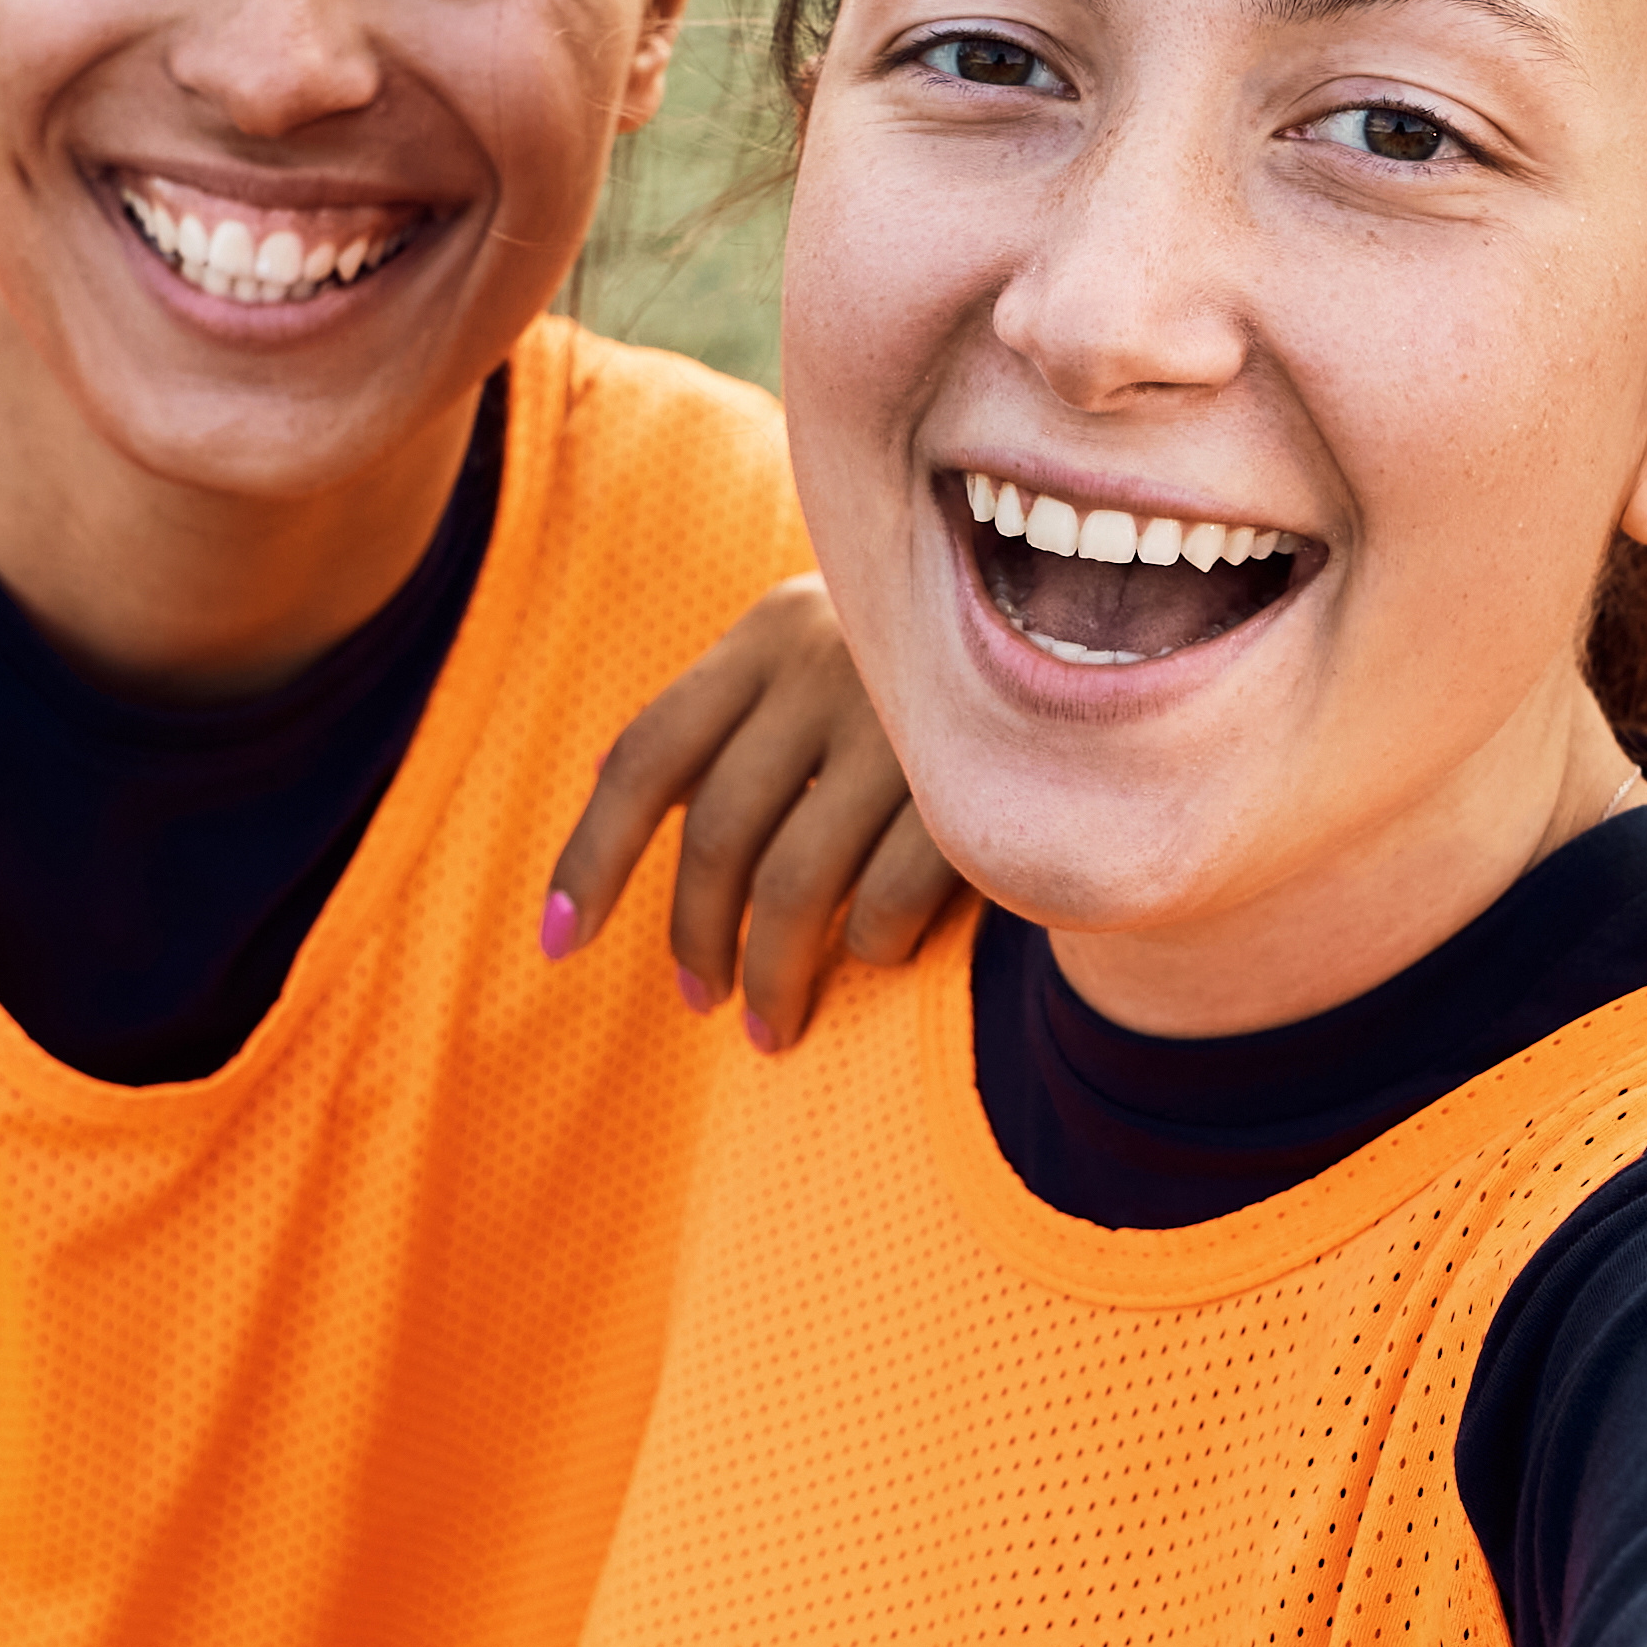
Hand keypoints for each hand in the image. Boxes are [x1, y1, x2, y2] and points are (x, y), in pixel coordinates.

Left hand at [542, 574, 964, 1051]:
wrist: (1088, 621)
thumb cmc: (921, 658)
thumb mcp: (818, 647)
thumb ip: (729, 711)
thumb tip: (606, 779)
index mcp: (769, 635)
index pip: (648, 756)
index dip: (591, 857)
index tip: (558, 943)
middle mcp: (829, 664)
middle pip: (719, 834)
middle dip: (697, 937)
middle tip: (701, 1000)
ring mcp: (905, 723)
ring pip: (797, 884)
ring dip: (775, 974)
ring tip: (772, 1026)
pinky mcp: (977, 783)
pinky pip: (891, 898)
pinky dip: (873, 944)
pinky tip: (877, 958)